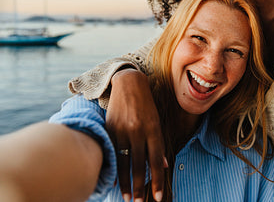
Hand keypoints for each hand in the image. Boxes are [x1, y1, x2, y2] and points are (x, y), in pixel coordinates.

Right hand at [107, 69, 165, 201]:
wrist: (128, 83)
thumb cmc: (146, 105)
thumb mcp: (157, 121)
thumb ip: (159, 144)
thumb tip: (163, 165)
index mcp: (153, 129)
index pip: (156, 161)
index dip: (156, 180)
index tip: (157, 198)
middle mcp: (138, 131)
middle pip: (139, 164)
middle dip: (139, 186)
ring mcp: (123, 130)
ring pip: (123, 161)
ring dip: (125, 182)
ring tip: (127, 197)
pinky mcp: (110, 128)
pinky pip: (111, 152)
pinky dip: (113, 167)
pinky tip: (113, 180)